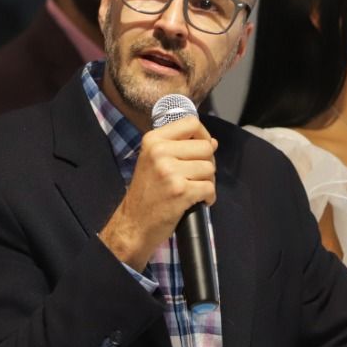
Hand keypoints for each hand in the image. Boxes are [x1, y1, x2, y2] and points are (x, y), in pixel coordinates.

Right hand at [99, 115, 217, 268]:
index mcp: (153, 140)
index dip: (203, 135)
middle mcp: (160, 152)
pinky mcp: (180, 191)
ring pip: (210, 168)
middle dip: (207, 163)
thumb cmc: (147, 192)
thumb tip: (212, 142)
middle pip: (206, 147)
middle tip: (196, 176)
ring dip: (207, 182)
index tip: (201, 149)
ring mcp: (170, 172)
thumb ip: (180, 147)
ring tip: (193, 190)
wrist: (134, 223)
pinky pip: (209, 188)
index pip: (191, 123)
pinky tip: (197, 201)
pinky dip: (208, 197)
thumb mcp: (154, 161)